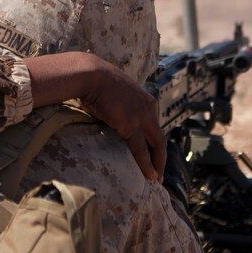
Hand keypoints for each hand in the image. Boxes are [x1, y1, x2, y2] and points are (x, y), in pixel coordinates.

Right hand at [24, 52, 165, 181]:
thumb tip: (111, 114)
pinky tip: (149, 175)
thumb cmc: (95, 80)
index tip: (153, 153)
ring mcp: (141, 118)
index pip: (154, 125)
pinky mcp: (131, 126)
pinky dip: (147, 164)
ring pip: (156, 146)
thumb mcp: (114, 91)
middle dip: (160, 156)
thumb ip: (119, 104)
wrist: (91, 74)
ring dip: (157, 164)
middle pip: (159, 138)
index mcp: (146, 100)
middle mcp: (148, 109)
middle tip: (159, 172)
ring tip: (156, 178)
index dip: (154, 141)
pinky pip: (141, 150)